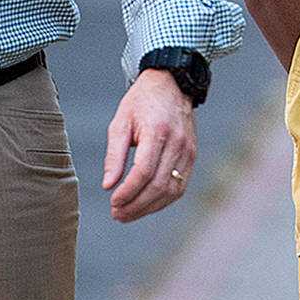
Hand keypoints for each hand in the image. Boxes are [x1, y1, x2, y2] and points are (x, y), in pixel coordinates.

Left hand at [101, 70, 196, 222]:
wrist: (172, 85)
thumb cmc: (142, 102)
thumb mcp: (120, 123)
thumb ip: (114, 155)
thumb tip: (108, 185)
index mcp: (158, 131)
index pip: (144, 171)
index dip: (128, 191)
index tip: (113, 202)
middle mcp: (177, 143)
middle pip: (158, 185)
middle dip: (136, 205)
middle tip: (117, 214)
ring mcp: (188, 151)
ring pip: (170, 191)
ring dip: (149, 208)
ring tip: (128, 214)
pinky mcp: (191, 157)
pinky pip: (179, 187)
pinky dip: (163, 201)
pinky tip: (146, 205)